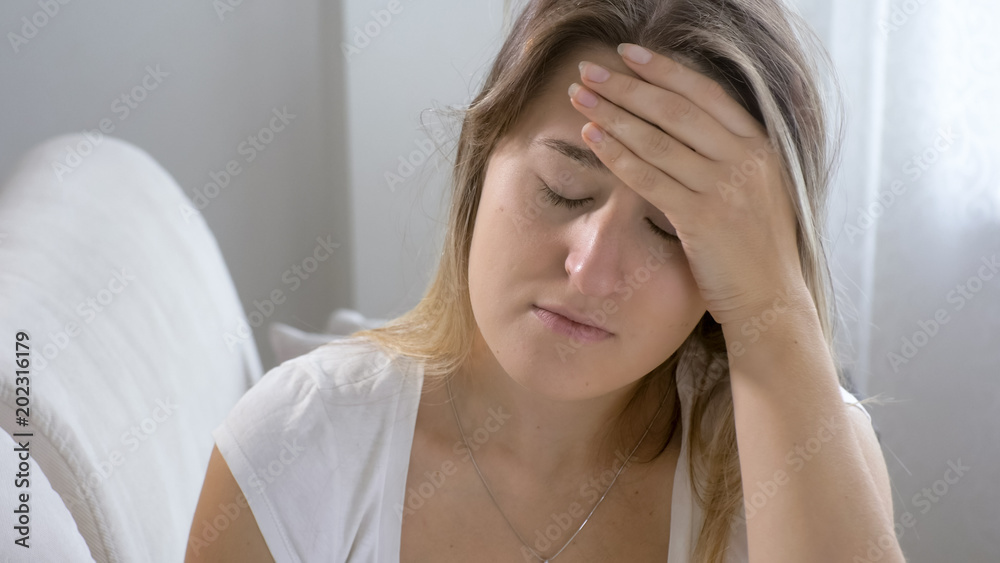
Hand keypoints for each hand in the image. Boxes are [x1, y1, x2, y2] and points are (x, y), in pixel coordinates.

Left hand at [570, 43, 808, 326]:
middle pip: (675, 109)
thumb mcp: (754, 188)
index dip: (664, 69)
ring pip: (658, 140)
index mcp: (759, 145)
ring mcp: (726, 188)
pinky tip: (592, 139)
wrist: (771, 300)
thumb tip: (681, 125)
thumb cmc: (754, 248)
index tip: (627, 54)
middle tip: (588, 71)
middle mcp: (745, 159)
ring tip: (580, 98)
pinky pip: (650, 179)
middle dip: (626, 86)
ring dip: (613, 114)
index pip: (705, 93)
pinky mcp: (703, 218)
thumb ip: (725, 155)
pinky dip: (617, 156)